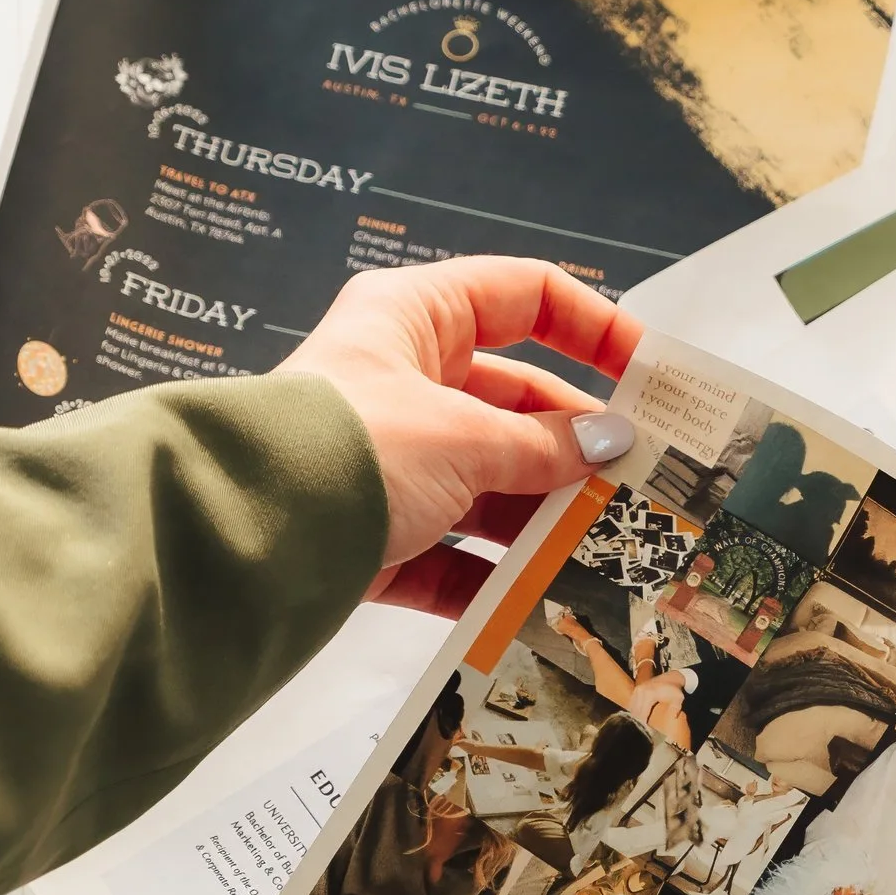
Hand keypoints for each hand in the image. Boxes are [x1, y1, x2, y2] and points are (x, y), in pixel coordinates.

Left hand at [279, 259, 642, 607]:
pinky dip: (490, 577)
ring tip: (606, 549)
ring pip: (487, 482)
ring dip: (542, 517)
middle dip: (577, 445)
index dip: (594, 326)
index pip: (524, 294)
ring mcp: (386, 459)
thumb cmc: (350, 449)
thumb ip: (544, 445)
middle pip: (515, 402)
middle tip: (642, 483)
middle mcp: (399, 378)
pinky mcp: (371, 534)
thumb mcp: (465, 437)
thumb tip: (613, 442)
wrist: (244, 541)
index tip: (651, 375)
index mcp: (415, 316)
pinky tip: (540, 600)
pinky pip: (448, 552)